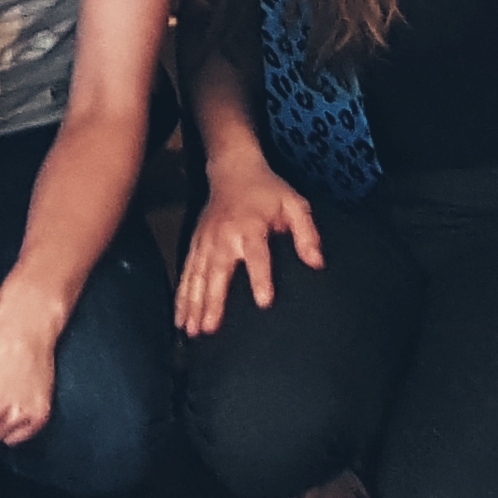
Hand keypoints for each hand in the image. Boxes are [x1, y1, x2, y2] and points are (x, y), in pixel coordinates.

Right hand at [177, 154, 322, 335]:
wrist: (232, 168)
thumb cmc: (267, 190)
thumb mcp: (294, 204)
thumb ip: (306, 232)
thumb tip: (317, 263)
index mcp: (250, 226)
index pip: (256, 254)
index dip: (260, 277)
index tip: (263, 302)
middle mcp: (224, 235)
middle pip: (217, 271)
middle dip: (212, 301)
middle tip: (210, 328)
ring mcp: (206, 241)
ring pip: (196, 276)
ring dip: (193, 304)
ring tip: (191, 330)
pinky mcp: (196, 244)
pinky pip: (186, 272)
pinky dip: (182, 296)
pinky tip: (181, 318)